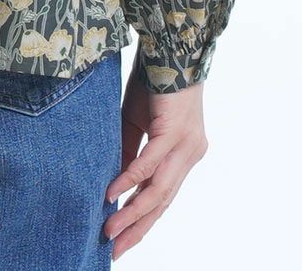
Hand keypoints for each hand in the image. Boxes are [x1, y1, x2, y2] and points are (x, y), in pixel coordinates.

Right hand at [103, 67, 208, 258]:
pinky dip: (130, 181)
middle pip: (162, 203)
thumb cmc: (154, 83)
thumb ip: (129, 151)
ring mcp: (185, 148)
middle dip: (138, 229)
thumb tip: (113, 181)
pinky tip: (114, 194)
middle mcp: (190, 157)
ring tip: (111, 231)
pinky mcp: (173, 134)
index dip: (143, 221)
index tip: (123, 240)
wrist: (170, 52)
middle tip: (115, 250)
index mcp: (183, 156)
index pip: (163, 198)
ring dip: (132, 213)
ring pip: (158, 191)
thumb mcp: (138, 122)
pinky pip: (150, 165)